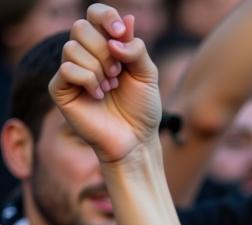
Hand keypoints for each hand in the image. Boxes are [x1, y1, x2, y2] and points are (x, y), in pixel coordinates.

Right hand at [49, 5, 160, 164]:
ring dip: (98, 70)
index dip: (105, 17)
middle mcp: (84, 54)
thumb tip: (126, 23)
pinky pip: (67, 69)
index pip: (94, 14)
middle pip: (80, 28)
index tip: (120, 34)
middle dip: (104, 51)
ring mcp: (70, 71)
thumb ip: (137, 48)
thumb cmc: (142, 109)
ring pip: (72, 48)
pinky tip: (98, 96)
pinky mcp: (60, 88)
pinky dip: (88, 81)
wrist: (136, 140)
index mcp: (105, 45)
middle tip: (117, 75)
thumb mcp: (147, 75)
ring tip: (110, 88)